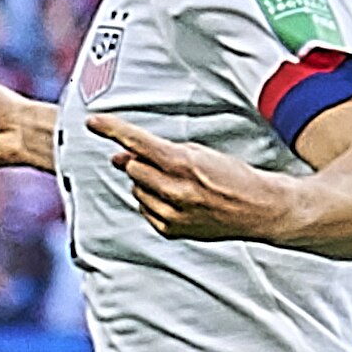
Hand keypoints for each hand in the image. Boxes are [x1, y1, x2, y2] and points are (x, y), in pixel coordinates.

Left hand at [85, 116, 300, 243]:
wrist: (259, 209)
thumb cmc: (233, 176)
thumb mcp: (200, 153)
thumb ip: (159, 153)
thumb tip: (120, 156)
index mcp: (183, 164)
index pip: (138, 143)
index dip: (112, 130)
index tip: (93, 122)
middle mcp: (174, 191)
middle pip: (133, 168)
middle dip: (140, 161)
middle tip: (160, 161)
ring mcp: (172, 214)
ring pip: (137, 190)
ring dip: (148, 182)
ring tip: (176, 182)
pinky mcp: (171, 230)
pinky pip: (145, 210)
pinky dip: (153, 201)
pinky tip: (175, 199)